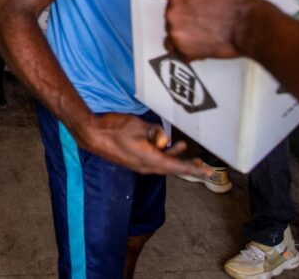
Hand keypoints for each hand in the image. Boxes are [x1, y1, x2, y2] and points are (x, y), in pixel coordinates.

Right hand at [74, 112, 209, 176]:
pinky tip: (164, 144)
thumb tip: (165, 141)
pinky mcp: (134, 159)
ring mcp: (139, 164)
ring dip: (174, 157)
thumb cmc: (114, 129)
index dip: (193, 169)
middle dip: (187, 165)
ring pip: (162, 163)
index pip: (177, 167)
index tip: (206, 172)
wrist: (92, 134)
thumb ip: (155, 133)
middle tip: (202, 165)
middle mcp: (146, 166)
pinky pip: (153, 160)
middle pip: (171, 168)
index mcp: (149, 160)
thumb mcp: (137, 126)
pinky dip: (163, 154)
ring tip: (182, 147)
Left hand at [164, 0, 258, 60]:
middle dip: (185, 20)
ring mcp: (178, 35)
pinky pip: (179, 54)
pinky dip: (187, 52)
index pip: (173, 1)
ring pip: (173, 37)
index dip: (188, 4)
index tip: (199, 8)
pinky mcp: (187, 52)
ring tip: (204, 34)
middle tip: (205, 21)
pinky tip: (201, 46)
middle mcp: (174, 16)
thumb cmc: (239, 3)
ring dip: (184, 36)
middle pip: (172, 19)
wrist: (253, 25)